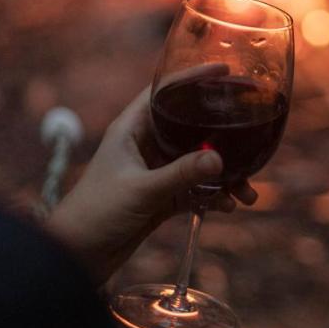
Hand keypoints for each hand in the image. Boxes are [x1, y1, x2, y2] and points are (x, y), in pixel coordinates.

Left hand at [47, 64, 257, 283]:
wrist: (76, 257)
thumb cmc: (95, 213)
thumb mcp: (141, 190)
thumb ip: (181, 175)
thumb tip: (221, 160)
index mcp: (132, 128)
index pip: (164, 92)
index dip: (193, 78)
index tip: (225, 70)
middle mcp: (145, 145)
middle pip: (190, 126)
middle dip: (221, 133)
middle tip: (252, 128)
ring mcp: (155, 171)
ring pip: (198, 163)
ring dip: (224, 175)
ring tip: (248, 190)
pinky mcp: (161, 198)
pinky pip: (196, 189)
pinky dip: (214, 196)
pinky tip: (230, 206)